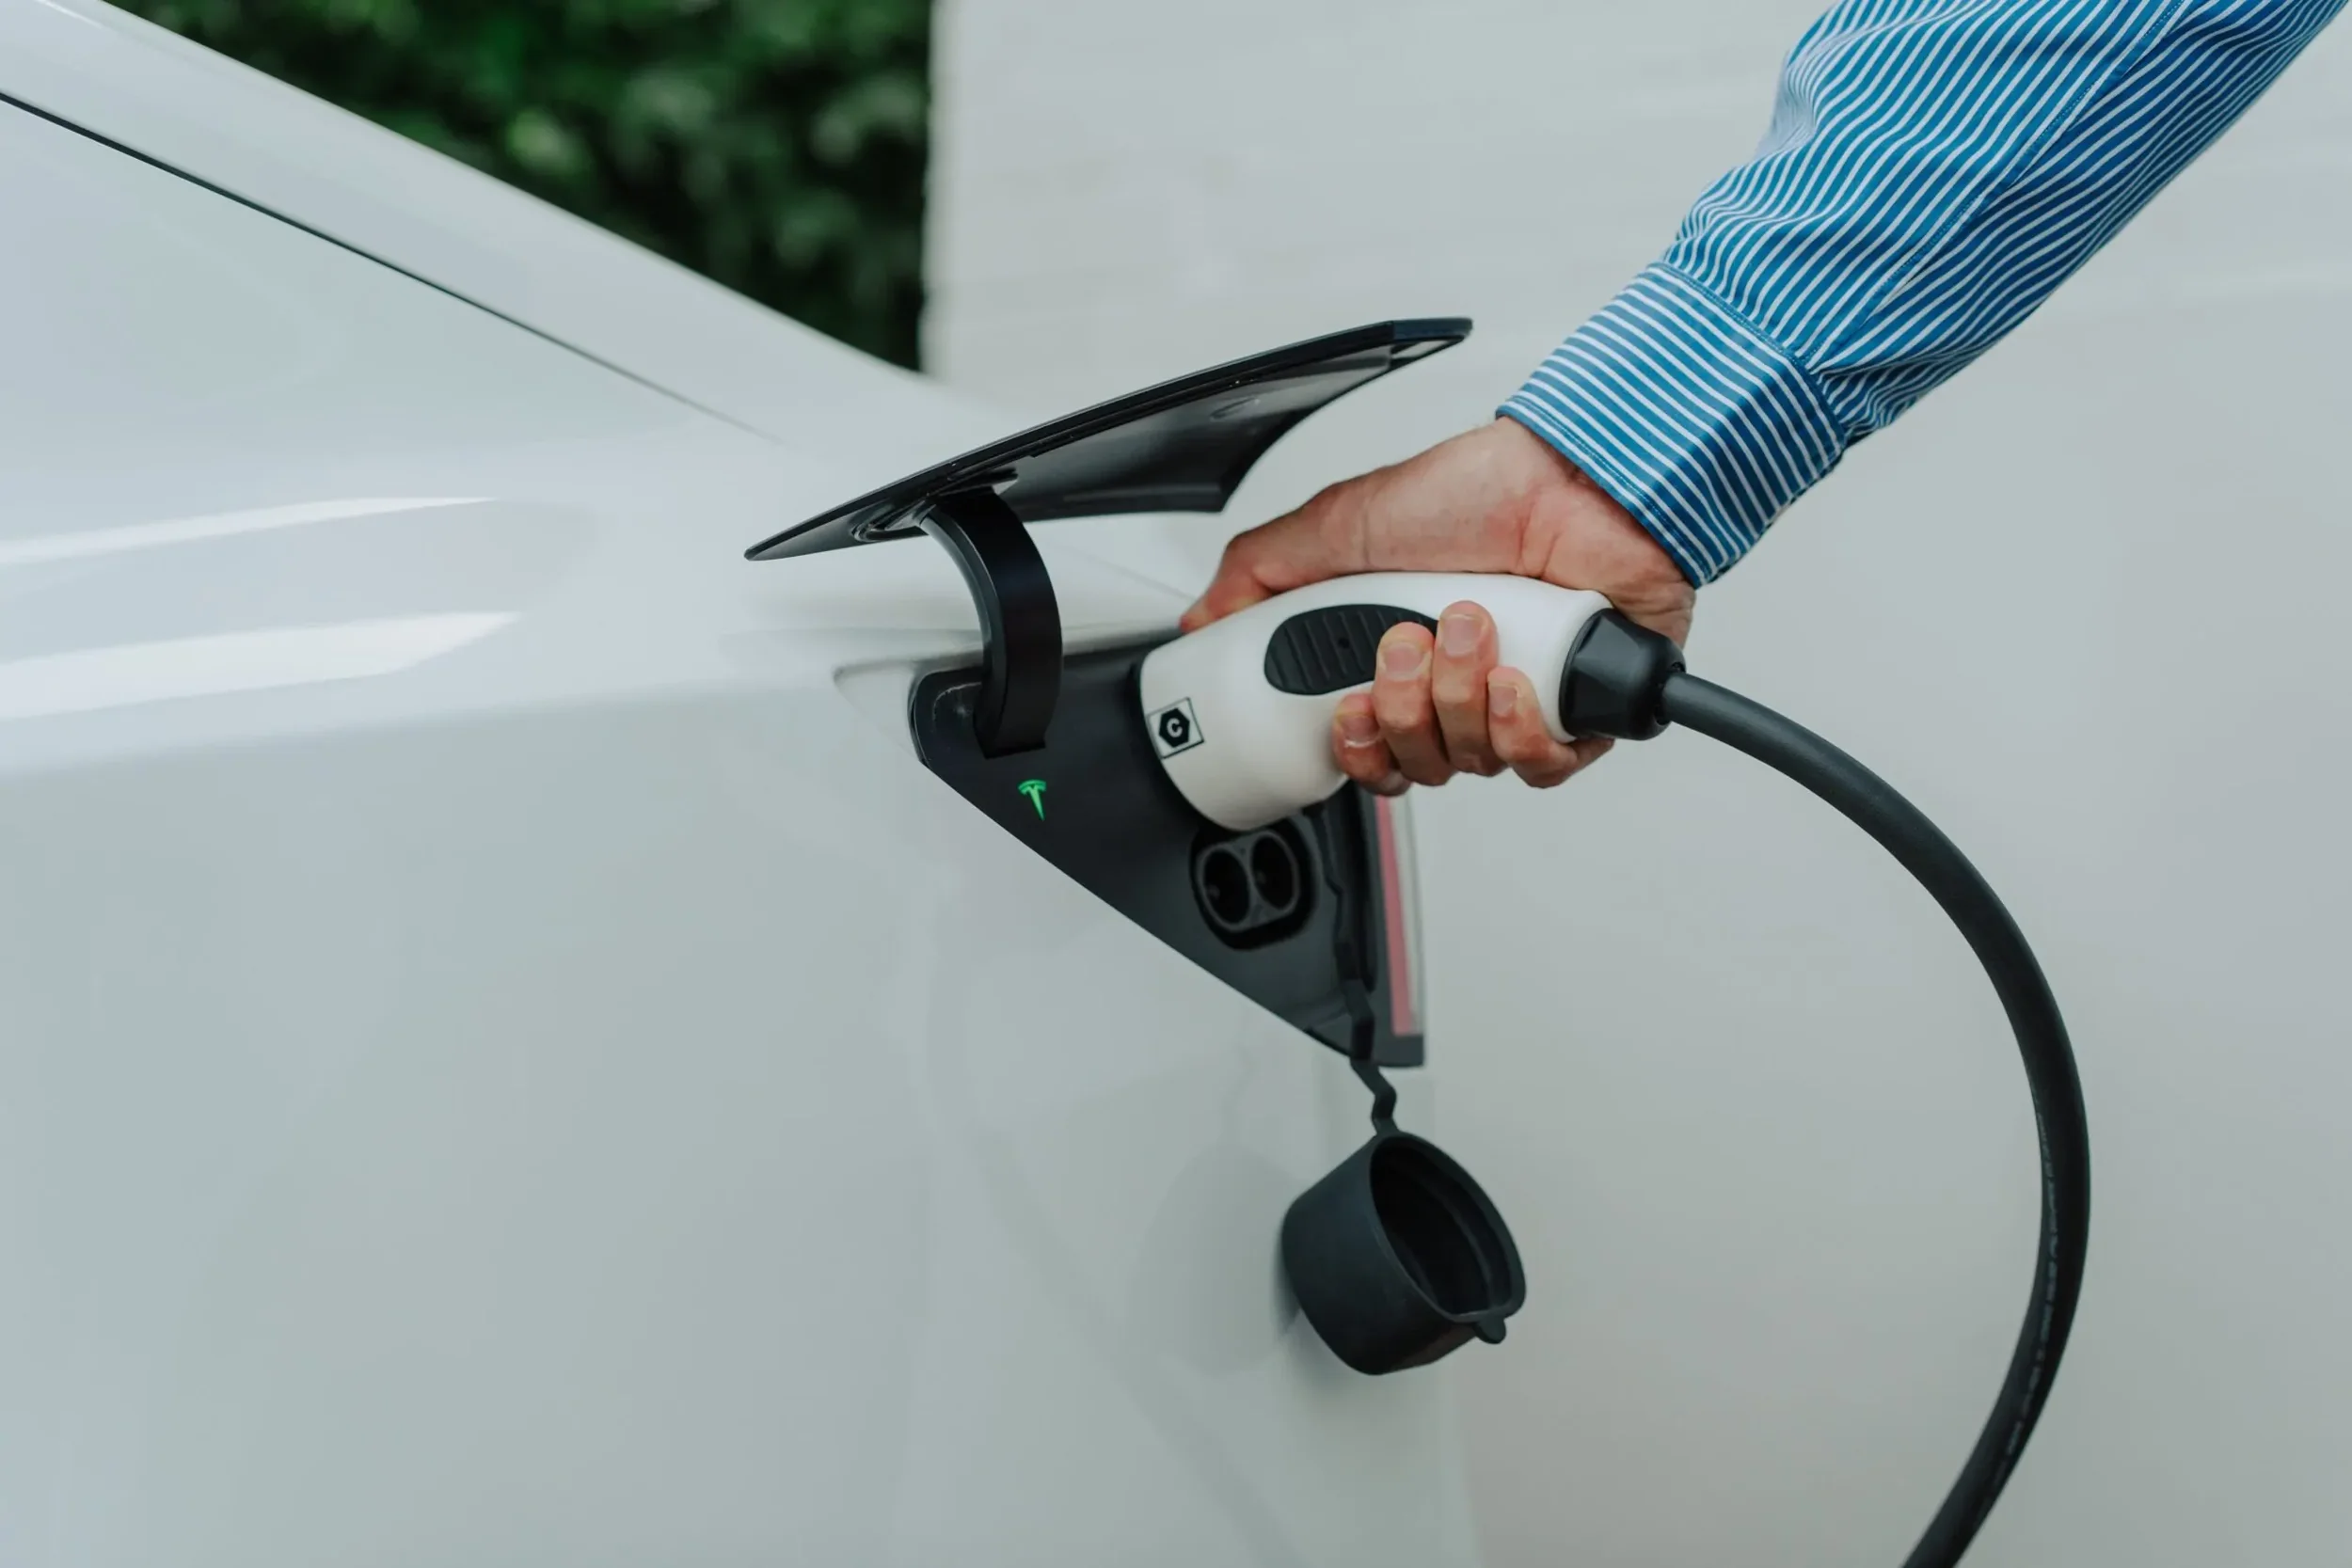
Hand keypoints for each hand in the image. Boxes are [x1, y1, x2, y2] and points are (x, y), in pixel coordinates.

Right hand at [1181, 417, 1694, 793]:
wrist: (1573, 473)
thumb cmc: (1477, 491)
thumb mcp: (1338, 525)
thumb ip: (1263, 574)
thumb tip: (1202, 620)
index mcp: (1406, 664)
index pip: (1372, 752)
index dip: (1355, 750)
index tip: (1343, 712)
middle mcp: (1464, 689)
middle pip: (1417, 765)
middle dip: (1400, 713)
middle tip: (1403, 647)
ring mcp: (1527, 701)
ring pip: (1474, 762)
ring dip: (1459, 697)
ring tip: (1470, 625)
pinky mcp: (1587, 710)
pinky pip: (1545, 766)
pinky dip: (1521, 732)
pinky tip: (1513, 680)